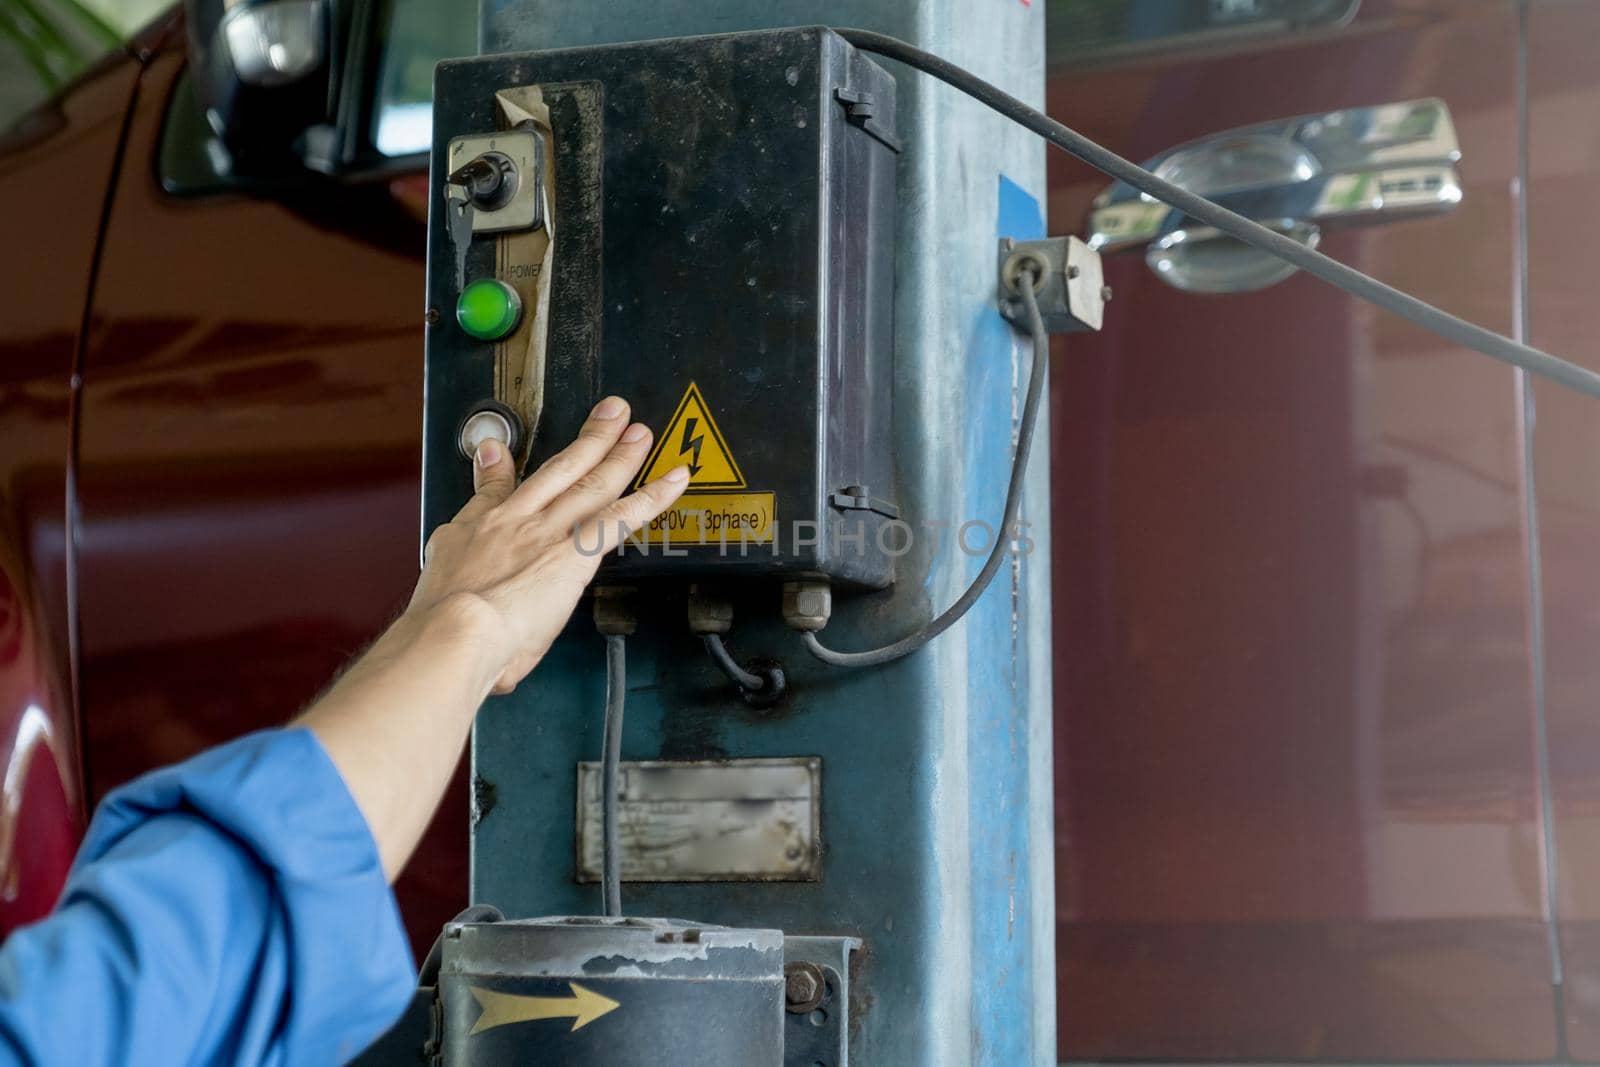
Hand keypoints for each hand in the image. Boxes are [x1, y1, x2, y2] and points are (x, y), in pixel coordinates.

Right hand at [406, 396, 688, 692]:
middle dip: (589, 438)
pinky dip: (652, 496)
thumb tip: (464, 603)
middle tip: (612, 414)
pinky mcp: (577, 551)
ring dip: (621, 454)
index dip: (499, 464)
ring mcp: (549, 532)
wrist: (454, 629)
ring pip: (593, 483)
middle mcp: (516, 521)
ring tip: (640, 432)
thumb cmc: (442, 625)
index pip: (494, 489)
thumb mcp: (437, 598)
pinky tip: (673, 481)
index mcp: (478, 530)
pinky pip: (622, 517)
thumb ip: (457, 593)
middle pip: (559, 469)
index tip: (501, 448)